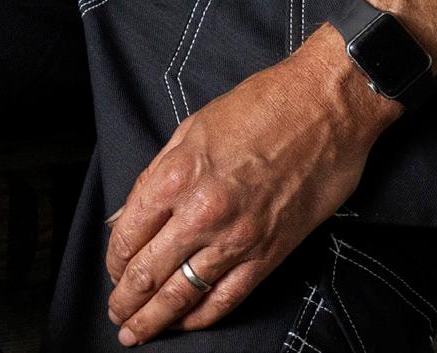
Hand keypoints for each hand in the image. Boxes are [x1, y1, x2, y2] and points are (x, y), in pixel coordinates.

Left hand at [103, 26, 399, 341]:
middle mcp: (202, 212)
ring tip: (138, 332)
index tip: (113, 270)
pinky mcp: (268, 254)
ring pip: (182, 294)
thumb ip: (156, 175)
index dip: (114, 260)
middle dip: (126, 300)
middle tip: (117, 315)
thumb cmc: (260, 106)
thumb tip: (124, 217)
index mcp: (178, 174)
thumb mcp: (193, 127)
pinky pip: (226, 299)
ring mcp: (236, 238)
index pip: (128, 234)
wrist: (323, 107)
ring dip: (154, 319)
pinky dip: (200, 317)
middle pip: (149, 272)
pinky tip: (185, 323)